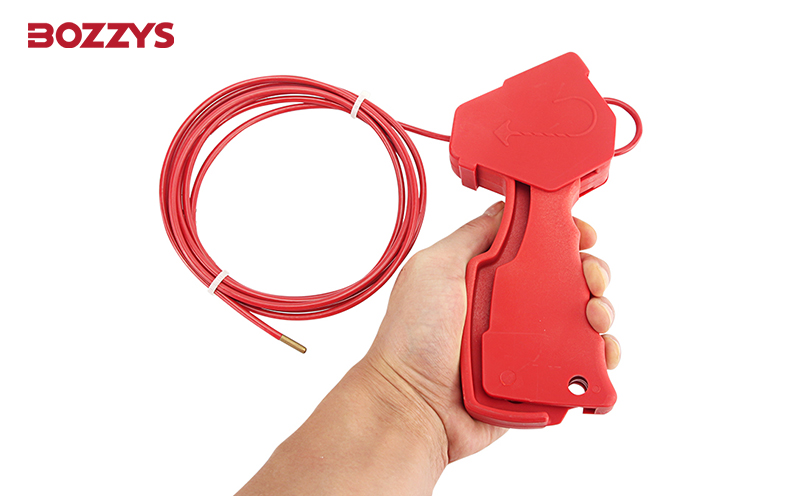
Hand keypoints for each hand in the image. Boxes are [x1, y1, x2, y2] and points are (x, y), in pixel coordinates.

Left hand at [361, 201, 620, 462]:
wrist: (413, 405)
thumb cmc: (412, 339)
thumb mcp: (434, 268)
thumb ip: (472, 236)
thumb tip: (508, 208)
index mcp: (490, 278)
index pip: (539, 249)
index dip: (565, 238)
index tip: (580, 235)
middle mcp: (512, 310)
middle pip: (570, 284)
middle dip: (593, 275)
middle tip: (592, 281)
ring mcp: (528, 348)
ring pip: (583, 326)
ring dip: (601, 316)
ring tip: (594, 319)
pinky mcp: (539, 383)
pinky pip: (582, 372)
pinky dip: (600, 364)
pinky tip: (600, 358)